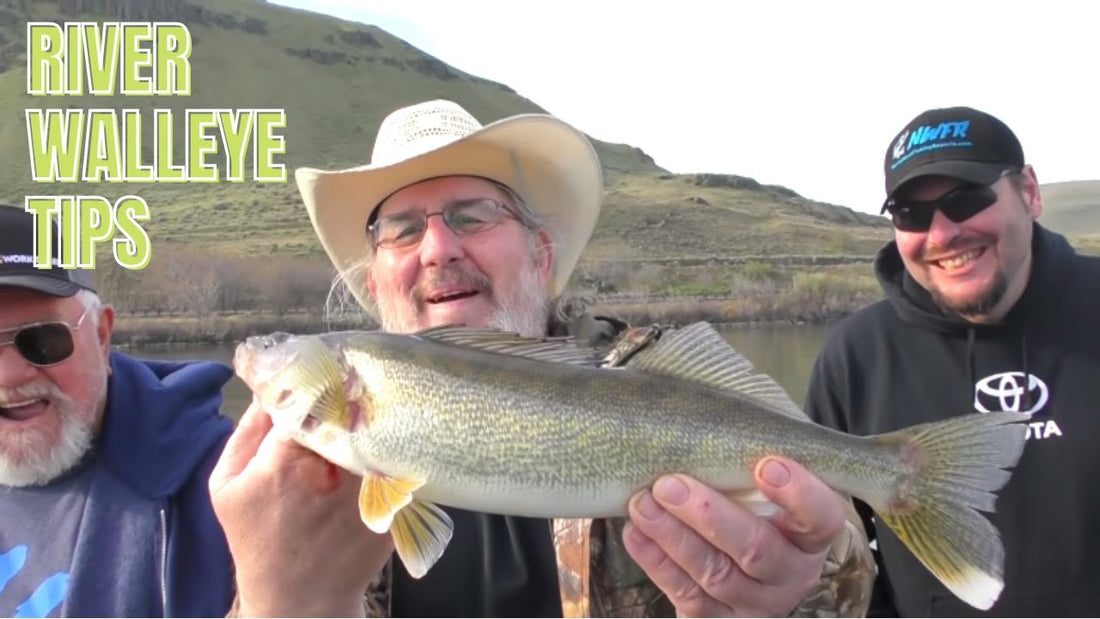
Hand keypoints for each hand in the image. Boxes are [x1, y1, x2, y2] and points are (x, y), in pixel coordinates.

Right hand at [210, 400, 393, 616]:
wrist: (300, 598)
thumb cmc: (256, 539)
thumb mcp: (227, 485)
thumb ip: (247, 432)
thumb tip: (270, 389)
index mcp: (284, 462)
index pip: (309, 400)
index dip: (318, 384)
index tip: (323, 375)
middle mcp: (331, 473)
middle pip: (350, 414)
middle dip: (350, 398)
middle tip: (352, 385)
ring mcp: (367, 491)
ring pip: (378, 434)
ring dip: (377, 421)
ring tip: (375, 411)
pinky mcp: (393, 508)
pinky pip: (396, 462)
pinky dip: (393, 450)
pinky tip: (387, 447)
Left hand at [623, 457, 845, 616]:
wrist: (746, 565)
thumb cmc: (753, 504)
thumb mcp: (766, 483)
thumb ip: (751, 457)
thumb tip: (705, 414)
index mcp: (812, 536)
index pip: (822, 517)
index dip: (798, 494)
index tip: (765, 463)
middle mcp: (790, 574)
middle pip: (757, 551)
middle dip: (710, 516)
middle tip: (670, 484)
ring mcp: (754, 602)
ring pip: (714, 575)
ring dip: (672, 537)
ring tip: (641, 503)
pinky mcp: (717, 618)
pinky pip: (687, 596)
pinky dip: (656, 562)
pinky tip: (635, 532)